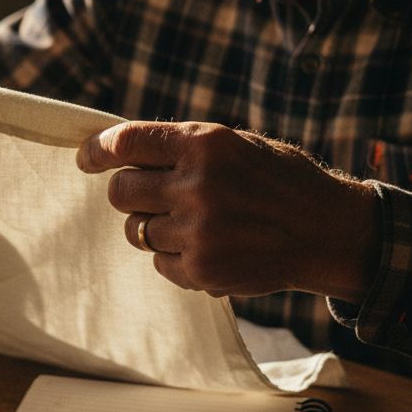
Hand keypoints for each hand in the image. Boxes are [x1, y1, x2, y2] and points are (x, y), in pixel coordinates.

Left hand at [76, 121, 380, 302]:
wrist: (326, 231)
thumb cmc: (279, 181)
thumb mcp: (238, 145)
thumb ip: (183, 148)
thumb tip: (117, 154)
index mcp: (206, 143)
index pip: (126, 142)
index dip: (97, 151)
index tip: (86, 158)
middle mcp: (197, 185)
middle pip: (120, 191)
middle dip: (127, 192)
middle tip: (149, 195)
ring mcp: (197, 230)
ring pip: (136, 230)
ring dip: (152, 227)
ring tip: (190, 223)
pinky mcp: (199, 269)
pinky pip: (158, 262)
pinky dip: (174, 256)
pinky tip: (207, 246)